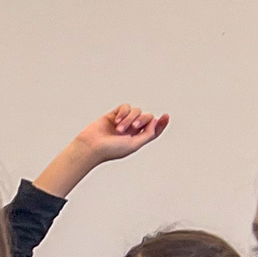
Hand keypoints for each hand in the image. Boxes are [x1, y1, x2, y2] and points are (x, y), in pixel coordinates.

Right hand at [33, 105, 169, 197]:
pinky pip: (125, 107)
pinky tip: (116, 121)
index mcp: (137, 139)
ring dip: (129, 119)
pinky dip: (123, 112)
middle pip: (146, 117)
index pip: (153, 129)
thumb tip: (156, 121)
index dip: (161, 123)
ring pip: (136, 111)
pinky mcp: (114, 115)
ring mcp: (123, 121)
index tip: (166, 116)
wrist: (91, 147)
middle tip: (133, 128)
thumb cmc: (110, 150)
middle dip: (141, 120)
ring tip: (119, 129)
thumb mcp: (134, 145)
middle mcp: (131, 130)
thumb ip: (149, 134)